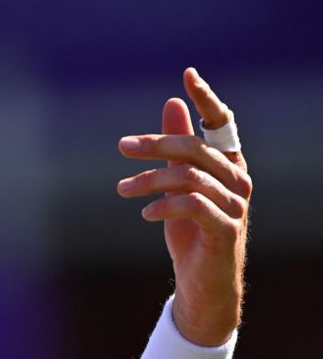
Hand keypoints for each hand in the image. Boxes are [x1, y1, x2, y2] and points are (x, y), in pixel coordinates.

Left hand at [116, 68, 251, 345]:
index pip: (222, 124)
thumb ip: (176, 147)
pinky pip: (193, 205)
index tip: (188, 74)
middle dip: (155, 143)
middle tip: (122, 146)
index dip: (207, 98)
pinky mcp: (225, 230)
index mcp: (227, 165)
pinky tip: (145, 213)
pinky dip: (164, 205)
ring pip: (188, 176)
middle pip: (194, 148)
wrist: (202, 284)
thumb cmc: (190, 232)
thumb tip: (171, 103)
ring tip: (122, 190)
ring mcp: (235, 206)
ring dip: (148, 180)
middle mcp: (237, 181)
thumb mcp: (176, 185)